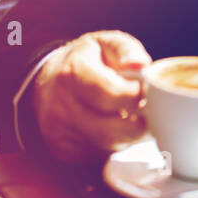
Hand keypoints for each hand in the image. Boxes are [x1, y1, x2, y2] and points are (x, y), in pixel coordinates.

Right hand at [31, 30, 151, 163]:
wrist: (49, 78)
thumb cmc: (85, 59)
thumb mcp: (106, 43)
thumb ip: (127, 50)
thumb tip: (142, 67)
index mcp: (73, 73)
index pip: (111, 94)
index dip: (136, 95)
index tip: (146, 91)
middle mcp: (60, 105)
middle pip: (110, 128)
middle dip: (138, 123)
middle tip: (148, 111)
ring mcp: (58, 131)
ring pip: (107, 145)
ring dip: (128, 135)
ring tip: (133, 117)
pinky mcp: (62, 150)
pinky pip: (98, 155)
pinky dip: (113, 144)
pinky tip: (114, 127)